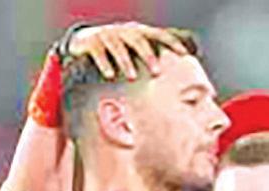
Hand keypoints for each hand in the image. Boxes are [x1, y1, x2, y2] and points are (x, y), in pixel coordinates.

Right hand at [66, 22, 187, 79]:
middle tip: (156, 72)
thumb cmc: (117, 51)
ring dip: (126, 62)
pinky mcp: (91, 41)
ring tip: (132, 77)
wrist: (84, 41)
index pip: (157, 34)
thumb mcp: (134, 52)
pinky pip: (99, 52)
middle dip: (147, 55)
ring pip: (118, 47)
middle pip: (137, 40)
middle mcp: (123, 31)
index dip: (171, 42)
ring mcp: (107, 35)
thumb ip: (150, 60)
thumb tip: (174, 81)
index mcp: (137, 32)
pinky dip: (105, 63)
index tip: (184, 54)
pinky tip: (110, 75)